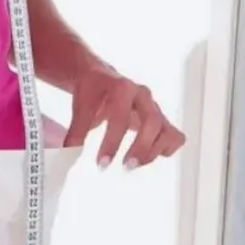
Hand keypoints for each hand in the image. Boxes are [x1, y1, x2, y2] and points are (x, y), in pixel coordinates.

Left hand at [63, 63, 184, 169]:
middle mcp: (143, 97)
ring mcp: (155, 108)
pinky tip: (149, 156)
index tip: (101, 163)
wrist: (102, 78)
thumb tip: (69, 152)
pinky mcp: (161, 120)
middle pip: (153, 122)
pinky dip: (166, 148)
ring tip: (133, 165)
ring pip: (167, 130)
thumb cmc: (93, 91)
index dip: (112, 142)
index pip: (121, 117)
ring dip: (153, 152)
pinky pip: (175, 136)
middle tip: (125, 166)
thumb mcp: (81, 106)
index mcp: (123, 89)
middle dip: (141, 148)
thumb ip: (76, 130)